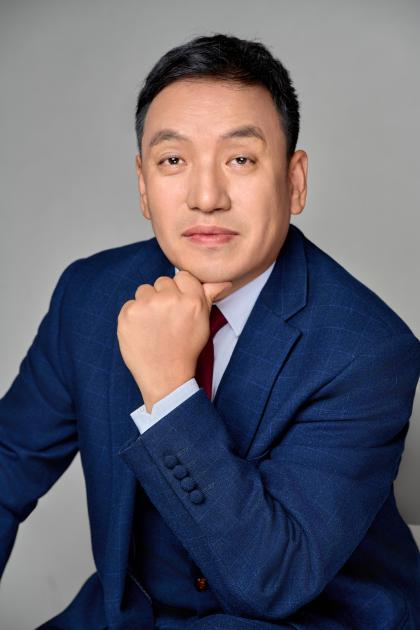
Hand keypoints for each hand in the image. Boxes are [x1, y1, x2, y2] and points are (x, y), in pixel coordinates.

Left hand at [117, 270, 231, 411]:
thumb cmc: (186, 349)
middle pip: (162, 281)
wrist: (165, 377)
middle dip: (163, 296)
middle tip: (166, 319)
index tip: (178, 306)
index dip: (180, 290)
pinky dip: (133, 316)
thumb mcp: (203, 323)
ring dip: (147, 303)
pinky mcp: (127, 314)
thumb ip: (209, 297)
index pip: (182, 276)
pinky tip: (142, 331)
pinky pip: (129, 304)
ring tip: (153, 325)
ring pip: (144, 290)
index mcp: (192, 300)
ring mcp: (146, 306)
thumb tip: (223, 282)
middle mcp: (169, 299)